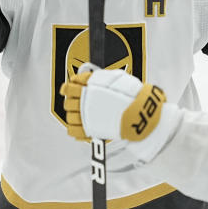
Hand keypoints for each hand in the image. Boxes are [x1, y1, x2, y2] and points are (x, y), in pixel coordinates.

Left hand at [61, 66, 181, 162]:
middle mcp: (85, 103)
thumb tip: (86, 77)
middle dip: (71, 101)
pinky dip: (73, 128)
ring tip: (78, 113)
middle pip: (68, 103)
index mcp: (89, 88)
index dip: (67, 88)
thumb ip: (98, 77)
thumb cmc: (131, 95)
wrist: (139, 113)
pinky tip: (78, 125)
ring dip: (72, 114)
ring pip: (70, 116)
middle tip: (76, 101)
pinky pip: (74, 131)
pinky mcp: (91, 131)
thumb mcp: (115, 77)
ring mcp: (87, 118)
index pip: (69, 87)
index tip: (69, 88)